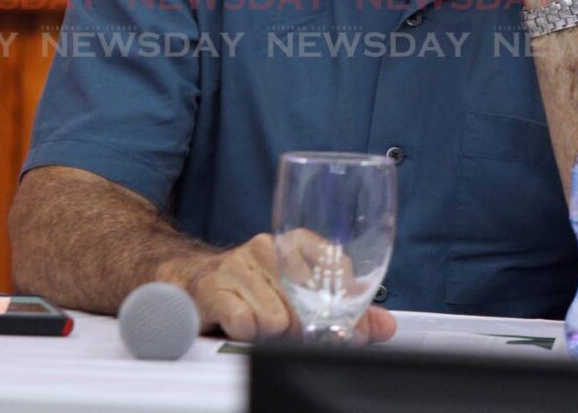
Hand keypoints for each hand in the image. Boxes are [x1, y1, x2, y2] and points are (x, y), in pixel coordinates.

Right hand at [168, 233, 396, 343]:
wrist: (191, 279)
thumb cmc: (254, 287)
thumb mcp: (300, 293)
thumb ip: (346, 310)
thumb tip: (386, 326)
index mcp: (298, 241)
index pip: (339, 271)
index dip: (344, 308)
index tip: (340, 327)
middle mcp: (270, 246)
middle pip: (309, 303)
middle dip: (307, 331)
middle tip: (294, 336)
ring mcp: (240, 263)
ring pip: (278, 319)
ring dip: (271, 335)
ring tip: (260, 327)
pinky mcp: (214, 285)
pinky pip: (245, 323)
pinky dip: (247, 334)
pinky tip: (242, 326)